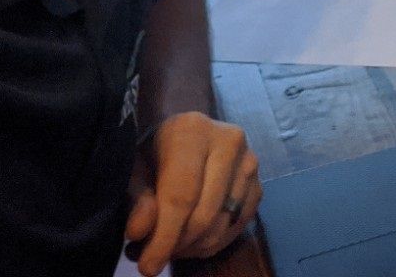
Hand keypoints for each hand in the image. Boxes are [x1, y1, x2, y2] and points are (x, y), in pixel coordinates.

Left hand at [125, 111, 260, 275]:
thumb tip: (139, 233)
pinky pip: (239, 226)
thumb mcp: (135, 171)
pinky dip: (214, 243)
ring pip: (223, 224)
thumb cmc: (156, 151)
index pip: (181, 195)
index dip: (164, 236)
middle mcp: (230, 142)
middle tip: (155, 257)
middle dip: (178, 245)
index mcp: (193, 132)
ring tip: (171, 245)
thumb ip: (136, 200)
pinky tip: (193, 240)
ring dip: (194, 247)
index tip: (147, 268)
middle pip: (206, 213)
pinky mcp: (259, 182)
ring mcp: (250, 162)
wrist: (188, 133)